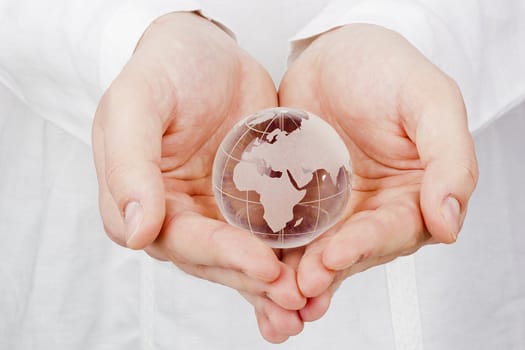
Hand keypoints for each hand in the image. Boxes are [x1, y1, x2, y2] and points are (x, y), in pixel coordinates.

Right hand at [92, 12, 304, 341]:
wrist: (207, 52)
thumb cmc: (164, 70)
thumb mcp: (135, 103)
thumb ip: (129, 164)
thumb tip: (135, 232)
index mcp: (142, 201)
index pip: (179, 240)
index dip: (220, 256)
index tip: (262, 266)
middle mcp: (179, 215)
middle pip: (215, 259)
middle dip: (253, 281)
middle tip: (295, 297)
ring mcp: (216, 211)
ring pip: (243, 257)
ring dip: (273, 284)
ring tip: (308, 303)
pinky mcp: (250, 202)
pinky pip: (270, 234)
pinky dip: (291, 257)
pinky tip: (318, 277)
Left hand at [278, 24, 478, 320]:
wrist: (334, 55)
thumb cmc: (386, 70)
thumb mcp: (430, 101)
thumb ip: (450, 159)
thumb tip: (450, 222)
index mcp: (413, 194)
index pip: (395, 230)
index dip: (366, 246)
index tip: (336, 256)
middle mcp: (375, 210)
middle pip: (354, 250)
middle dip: (326, 270)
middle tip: (300, 286)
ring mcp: (335, 209)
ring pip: (319, 250)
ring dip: (299, 274)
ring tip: (277, 293)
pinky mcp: (300, 202)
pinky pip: (288, 230)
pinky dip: (275, 250)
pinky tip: (257, 265)